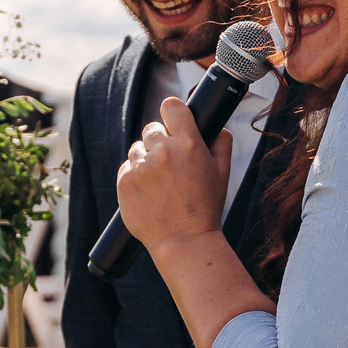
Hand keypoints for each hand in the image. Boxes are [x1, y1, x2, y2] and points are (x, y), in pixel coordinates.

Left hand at [115, 96, 234, 250]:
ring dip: (145, 160)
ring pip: (137, 149)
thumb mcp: (223, 174)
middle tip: (169, 164)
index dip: (172, 112)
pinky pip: (126, 167)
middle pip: (152, 128)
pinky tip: (148, 192)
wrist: (184, 240)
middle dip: (159, 141)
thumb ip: (221, 144)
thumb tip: (218, 128)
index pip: (172, 107)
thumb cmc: (205, 208)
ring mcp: (141, 166)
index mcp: (189, 144)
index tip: (172, 120)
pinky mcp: (124, 181)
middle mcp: (163, 151)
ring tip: (159, 183)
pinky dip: (134, 176)